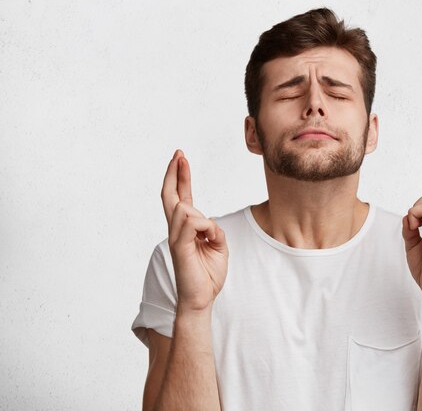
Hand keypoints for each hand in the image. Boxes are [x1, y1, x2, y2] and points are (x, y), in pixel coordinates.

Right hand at [161, 149, 228, 312]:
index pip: (181, 197)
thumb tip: (207, 221)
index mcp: (186, 229)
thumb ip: (213, 229)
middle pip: (170, 195)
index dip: (181, 177)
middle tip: (178, 154)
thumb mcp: (219, 246)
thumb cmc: (208, 275)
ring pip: (185, 208)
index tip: (181, 159)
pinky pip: (191, 222)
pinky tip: (208, 239)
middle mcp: (177, 230)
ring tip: (209, 238)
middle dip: (175, 173)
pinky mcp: (179, 246)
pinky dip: (205, 227)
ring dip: (202, 218)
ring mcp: (175, 237)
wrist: (201, 299)